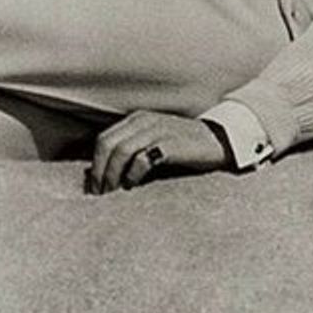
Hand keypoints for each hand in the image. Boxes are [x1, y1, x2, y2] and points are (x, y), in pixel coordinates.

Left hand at [87, 111, 228, 193]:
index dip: (95, 163)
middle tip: (99, 192)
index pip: (104, 138)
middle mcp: (144, 121)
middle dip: (99, 170)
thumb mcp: (154, 140)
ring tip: (112, 192)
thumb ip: (133, 148)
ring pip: (121, 151)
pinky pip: (142, 158)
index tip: (94, 185)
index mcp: (137, 119)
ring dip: (112, 174)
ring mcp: (157, 131)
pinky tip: (132, 184)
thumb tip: (106, 172)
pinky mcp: (170, 144)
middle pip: (108, 144)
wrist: (218, 142)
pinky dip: (132, 173)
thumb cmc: (183, 146)